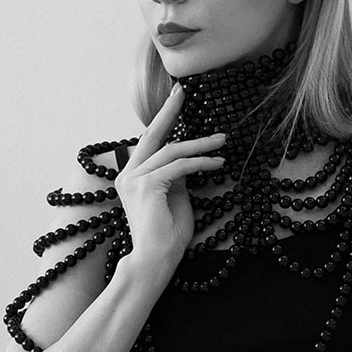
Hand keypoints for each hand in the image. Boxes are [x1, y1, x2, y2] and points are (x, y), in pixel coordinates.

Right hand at [114, 85, 224, 279]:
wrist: (155, 261)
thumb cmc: (167, 236)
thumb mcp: (175, 197)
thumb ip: (177, 176)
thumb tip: (188, 159)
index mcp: (132, 177)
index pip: (149, 142)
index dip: (163, 119)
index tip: (176, 98)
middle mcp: (128, 175)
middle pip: (152, 135)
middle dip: (169, 110)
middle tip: (183, 90)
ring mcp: (134, 180)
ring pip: (171, 151)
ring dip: (200, 144)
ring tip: (223, 141)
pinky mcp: (146, 186)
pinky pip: (179, 167)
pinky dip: (200, 162)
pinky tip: (217, 163)